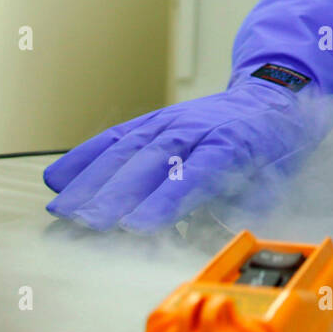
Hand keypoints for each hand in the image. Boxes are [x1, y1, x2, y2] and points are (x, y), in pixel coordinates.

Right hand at [43, 80, 332, 231]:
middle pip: (151, 160)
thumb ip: (242, 208)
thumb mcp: (274, 180)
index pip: (195, 172)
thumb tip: (214, 232)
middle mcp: (195, 128)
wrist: (270, 98)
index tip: (137, 226)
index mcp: (231, 144)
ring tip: (63, 209)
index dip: (165, 199)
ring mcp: (169, 121)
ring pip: (125, 148)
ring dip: (91, 179)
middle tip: (87, 223)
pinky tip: (58, 178)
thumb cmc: (270, 146)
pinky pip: (113, 137)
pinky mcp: (151, 121)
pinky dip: (84, 156)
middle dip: (117, 193)